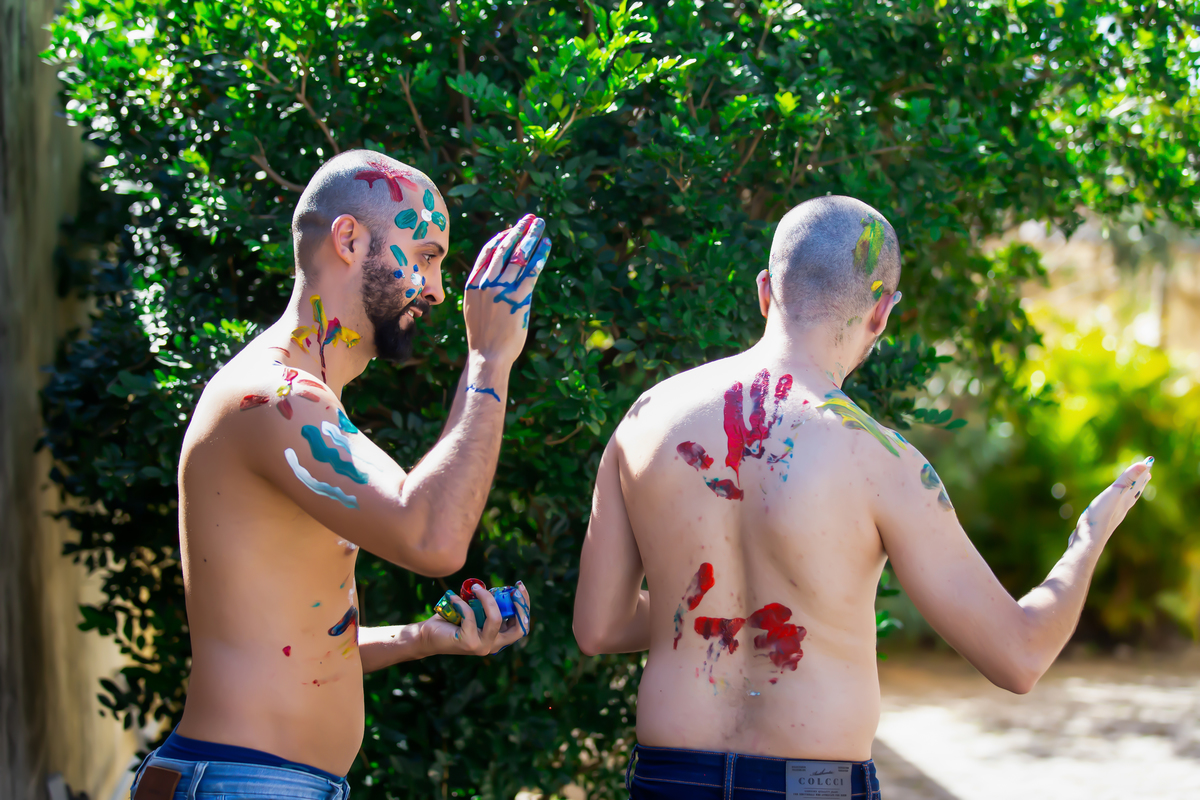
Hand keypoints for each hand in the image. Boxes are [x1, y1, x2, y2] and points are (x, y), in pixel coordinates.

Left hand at [421, 581, 531, 655]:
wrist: (427, 636)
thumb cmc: (452, 621)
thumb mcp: (475, 612)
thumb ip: (488, 606)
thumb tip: (498, 589)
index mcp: (499, 638)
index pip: (522, 625)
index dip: (524, 606)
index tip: (519, 587)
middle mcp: (494, 645)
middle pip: (518, 627)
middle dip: (519, 605)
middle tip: (513, 589)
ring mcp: (482, 646)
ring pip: (496, 619)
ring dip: (487, 598)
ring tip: (475, 587)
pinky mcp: (469, 643)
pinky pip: (470, 616)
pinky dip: (461, 603)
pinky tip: (452, 596)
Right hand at [464, 215, 551, 363]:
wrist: (487, 355)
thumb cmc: (483, 335)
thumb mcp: (474, 307)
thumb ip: (481, 289)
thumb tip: (493, 277)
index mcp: (473, 283)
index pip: (488, 252)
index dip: (502, 237)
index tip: (513, 228)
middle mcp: (486, 282)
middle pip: (505, 248)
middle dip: (519, 230)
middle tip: (531, 218)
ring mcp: (501, 290)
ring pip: (518, 256)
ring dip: (531, 237)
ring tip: (541, 225)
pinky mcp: (517, 298)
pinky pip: (530, 271)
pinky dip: (539, 256)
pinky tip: (546, 246)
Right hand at [1073, 457, 1153, 544]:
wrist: (1089, 540)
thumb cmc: (1101, 516)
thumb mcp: (1114, 494)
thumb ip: (1128, 479)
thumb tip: (1144, 464)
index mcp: (1126, 500)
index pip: (1138, 483)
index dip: (1143, 472)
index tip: (1149, 461)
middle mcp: (1122, 507)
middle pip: (1135, 491)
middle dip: (1140, 482)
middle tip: (1147, 473)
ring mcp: (1113, 514)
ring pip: (1126, 500)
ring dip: (1131, 492)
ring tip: (1134, 488)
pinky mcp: (1103, 520)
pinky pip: (1115, 507)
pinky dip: (1118, 501)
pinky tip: (1113, 505)